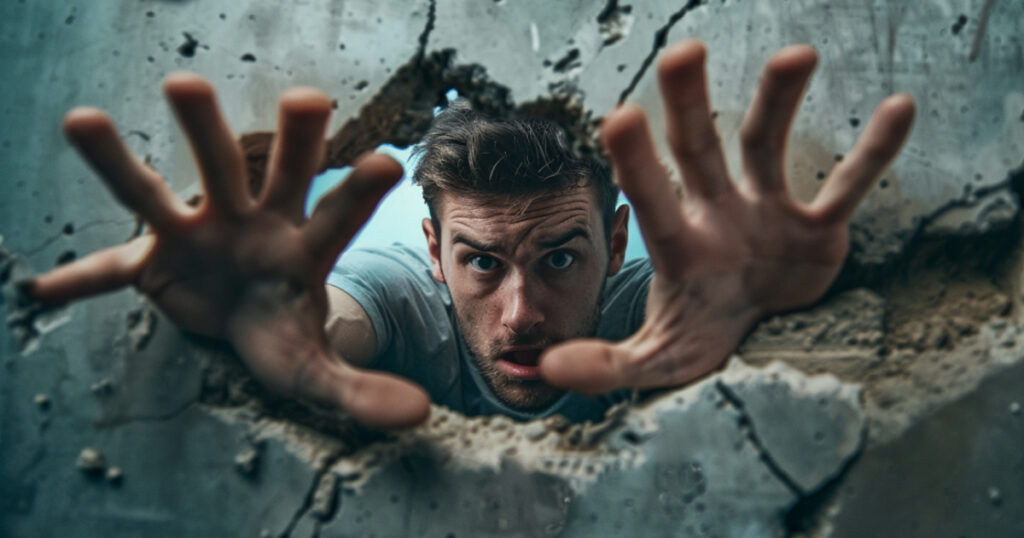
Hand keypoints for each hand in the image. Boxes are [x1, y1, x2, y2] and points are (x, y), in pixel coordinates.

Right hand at [26, 73, 428, 427]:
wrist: (241, 320)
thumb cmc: (284, 331)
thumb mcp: (317, 368)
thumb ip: (361, 389)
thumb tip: (420, 414)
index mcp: (303, 246)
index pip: (336, 215)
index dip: (356, 192)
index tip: (387, 164)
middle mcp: (253, 221)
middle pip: (268, 172)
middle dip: (282, 138)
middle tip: (301, 99)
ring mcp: (198, 231)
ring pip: (162, 191)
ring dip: (123, 161)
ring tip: (82, 120)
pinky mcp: (152, 257)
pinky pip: (109, 270)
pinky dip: (80, 283)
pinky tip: (43, 292)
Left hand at [540, 40, 914, 392]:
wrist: (759, 332)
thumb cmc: (702, 333)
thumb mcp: (658, 360)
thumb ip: (608, 365)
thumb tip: (547, 368)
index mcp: (677, 244)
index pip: (651, 199)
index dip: (637, 162)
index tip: (620, 114)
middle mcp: (716, 212)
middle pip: (698, 149)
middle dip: (690, 104)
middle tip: (682, 52)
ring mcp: (767, 211)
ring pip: (768, 146)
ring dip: (779, 102)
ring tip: (795, 56)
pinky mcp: (817, 226)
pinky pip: (848, 185)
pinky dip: (873, 152)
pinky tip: (898, 108)